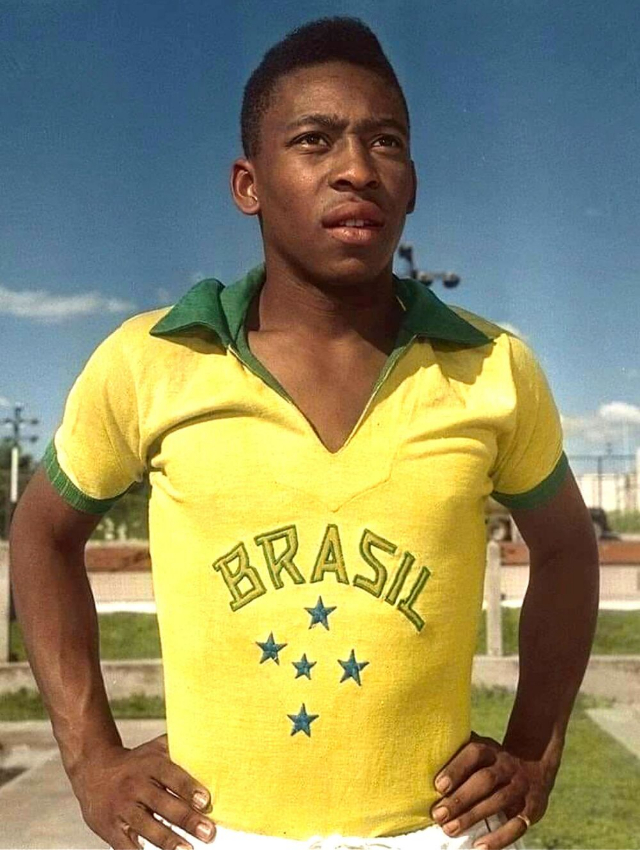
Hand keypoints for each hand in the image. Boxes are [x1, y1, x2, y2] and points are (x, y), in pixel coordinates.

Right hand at [68, 733, 215, 849]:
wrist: (93, 770)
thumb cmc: (135, 762)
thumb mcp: (155, 749)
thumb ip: (179, 749)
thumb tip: (211, 747)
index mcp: (149, 765)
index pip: (171, 775)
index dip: (188, 787)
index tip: (205, 800)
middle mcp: (135, 785)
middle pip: (162, 803)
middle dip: (186, 819)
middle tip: (208, 832)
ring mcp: (121, 808)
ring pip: (146, 826)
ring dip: (168, 840)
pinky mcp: (110, 828)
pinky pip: (126, 845)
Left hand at [430, 731, 554, 848]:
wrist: (533, 763)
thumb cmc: (490, 761)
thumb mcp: (478, 748)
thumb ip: (456, 753)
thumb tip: (421, 755)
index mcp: (490, 749)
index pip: (474, 754)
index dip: (456, 768)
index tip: (438, 786)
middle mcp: (506, 766)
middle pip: (485, 780)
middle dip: (460, 798)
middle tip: (438, 814)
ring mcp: (520, 786)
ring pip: (498, 801)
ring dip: (473, 817)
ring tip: (450, 829)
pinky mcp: (532, 808)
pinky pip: (517, 825)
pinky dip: (499, 838)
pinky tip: (480, 847)